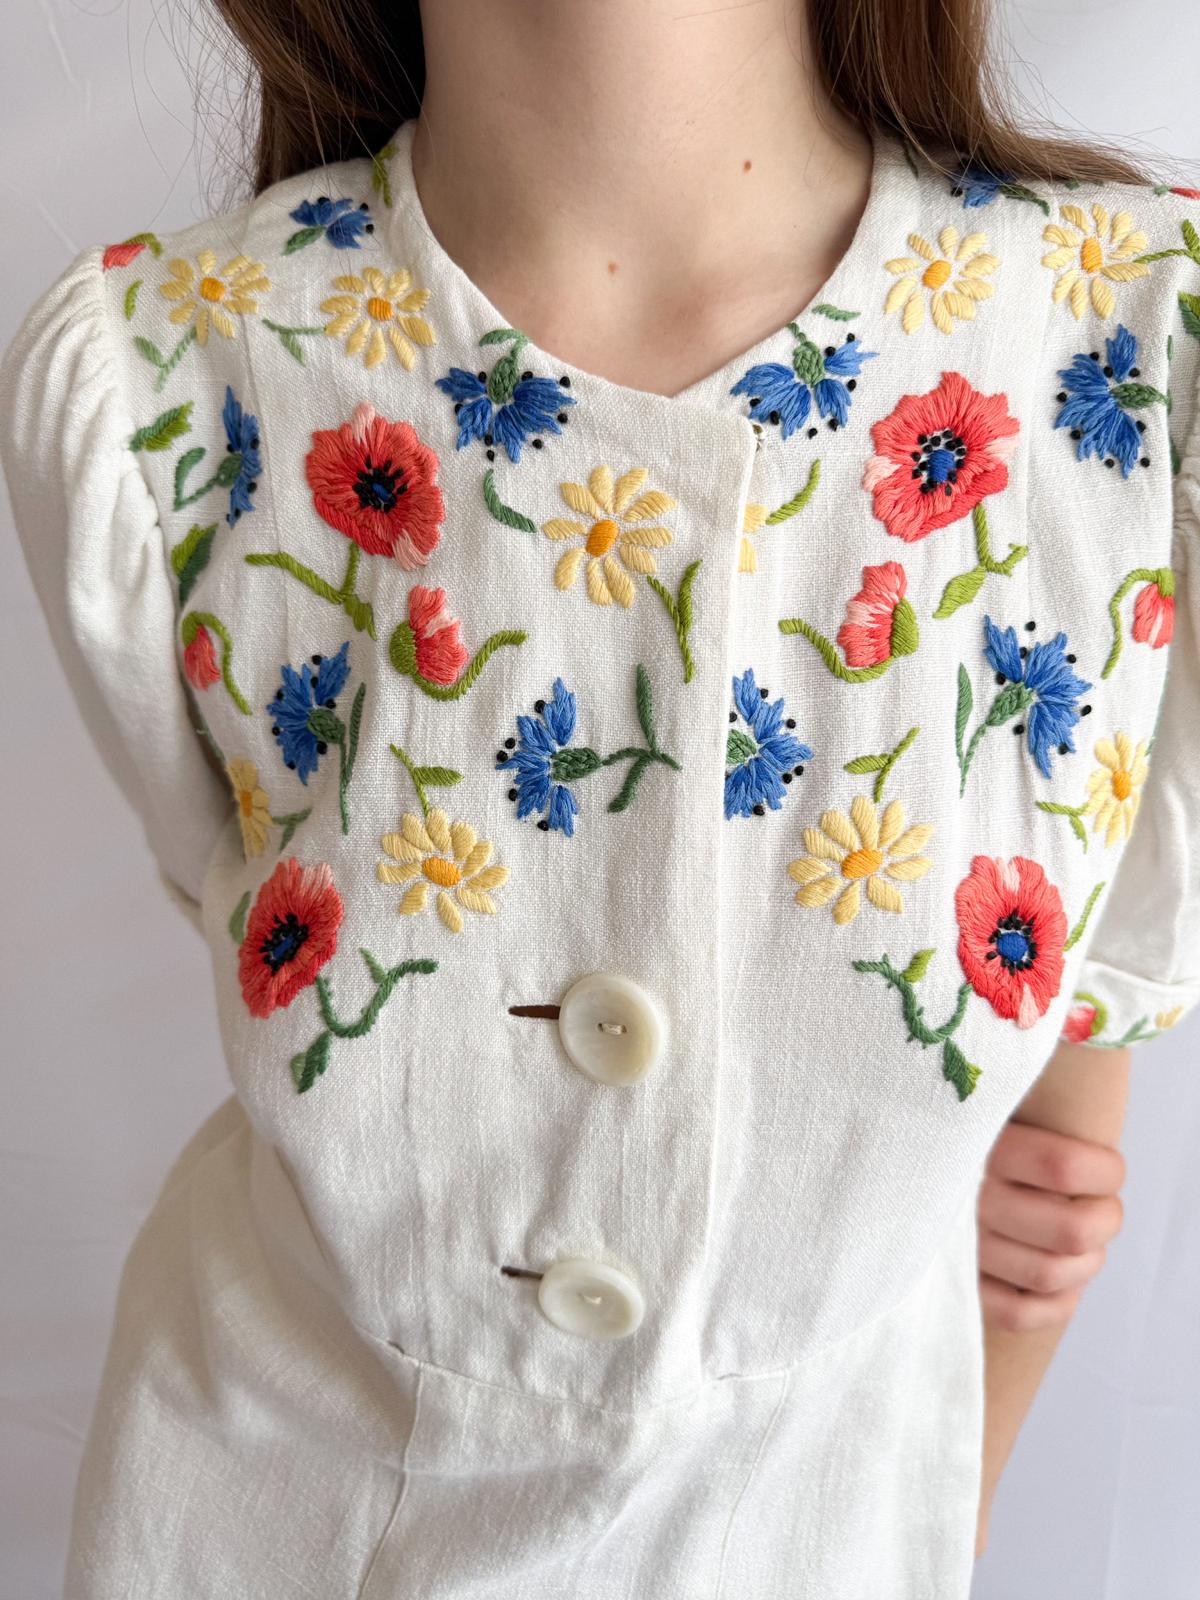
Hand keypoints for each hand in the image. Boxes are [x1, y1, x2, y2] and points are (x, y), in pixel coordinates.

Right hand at [977, 1118, 1125, 1331]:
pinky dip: (1057, 1304)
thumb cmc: (967, 1146)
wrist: (900, 1178)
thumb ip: (1037, 1126)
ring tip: (1083, 1246)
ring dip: (1086, 1264)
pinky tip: (1062, 1282)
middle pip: (1073, 1230)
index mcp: (979, 1148)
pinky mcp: (960, 1292)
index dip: (1106, 1173)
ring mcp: (962, 1252)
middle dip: (1105, 1221)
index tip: (1107, 1170)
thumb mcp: (992, 1117)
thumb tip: (1104, 1121)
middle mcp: (968, 1201)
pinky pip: (1022, 1313)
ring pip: (1051, 1274)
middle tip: (1101, 1210)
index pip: (1066, 1167)